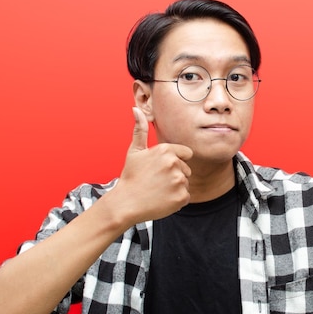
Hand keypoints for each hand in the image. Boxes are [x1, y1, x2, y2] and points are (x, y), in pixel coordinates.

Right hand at [105, 107, 192, 225]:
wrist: (126, 203)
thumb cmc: (130, 177)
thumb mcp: (134, 151)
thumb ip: (139, 130)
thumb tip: (136, 110)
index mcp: (165, 150)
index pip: (186, 154)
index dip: (175, 161)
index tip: (162, 169)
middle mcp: (174, 163)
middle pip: (186, 169)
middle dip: (175, 175)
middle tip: (157, 181)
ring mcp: (178, 180)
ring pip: (185, 183)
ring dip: (175, 188)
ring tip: (158, 190)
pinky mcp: (181, 197)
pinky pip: (185, 197)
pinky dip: (176, 200)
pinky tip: (162, 199)